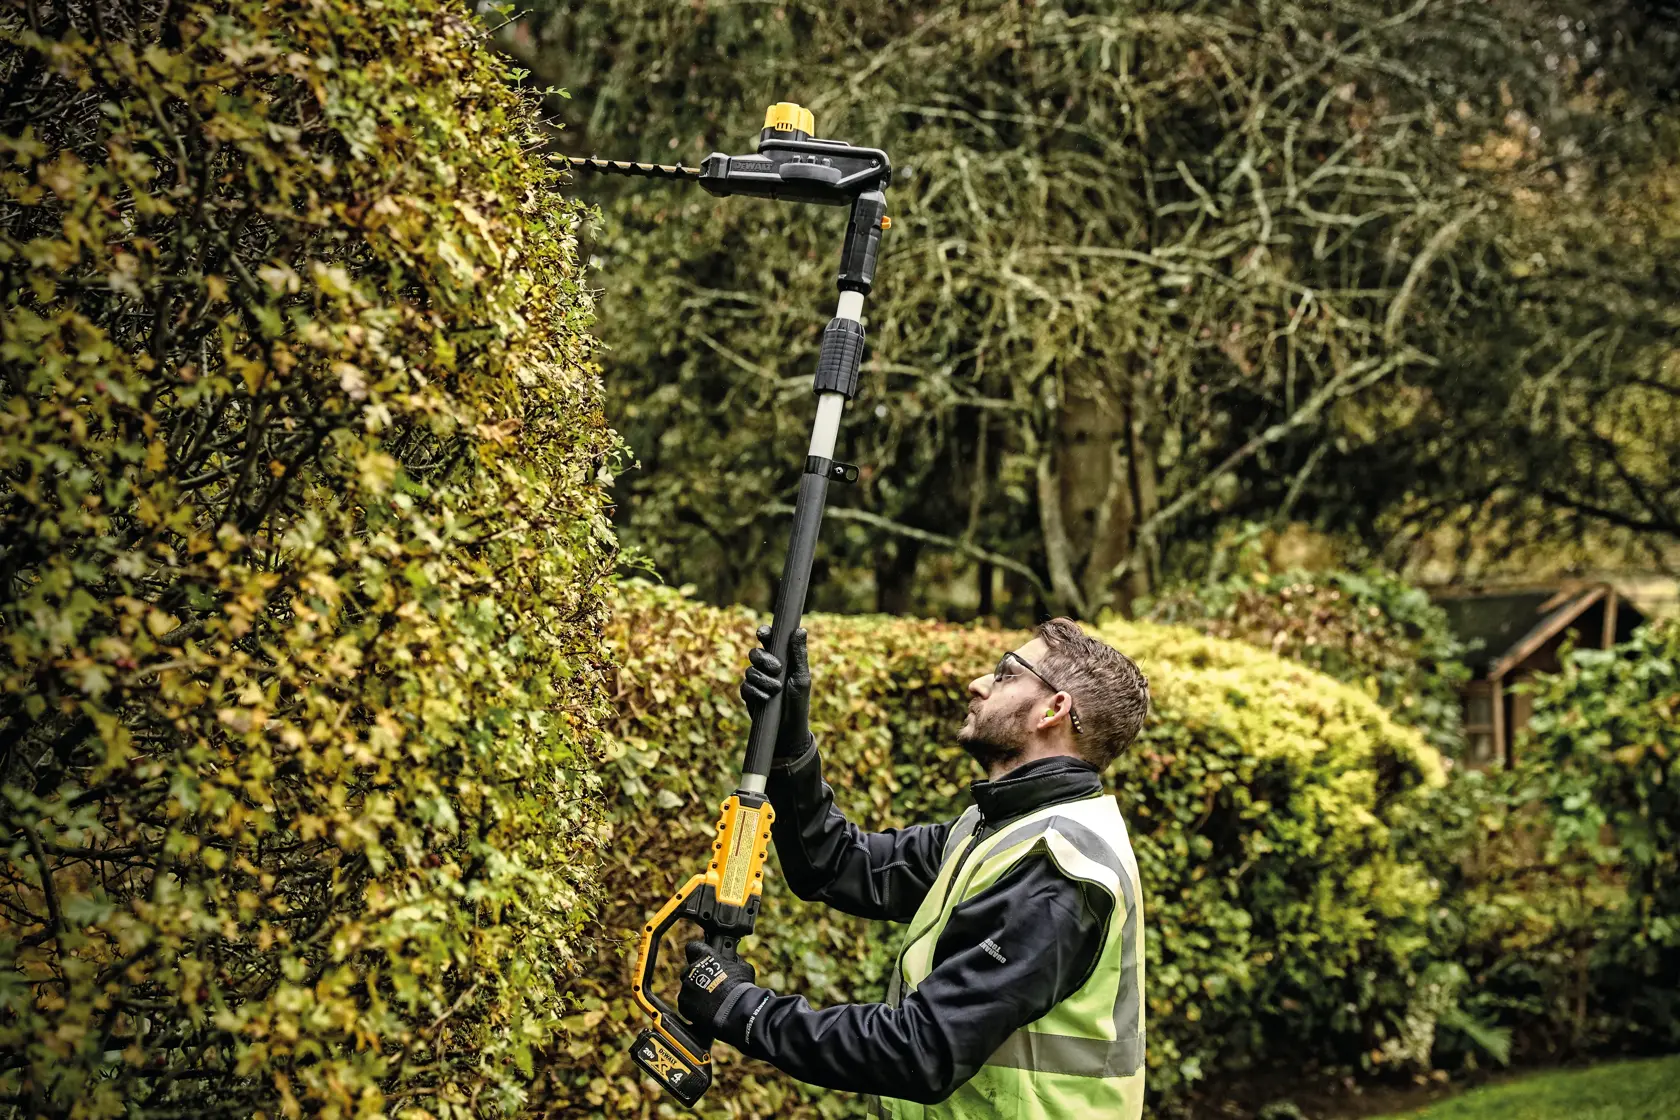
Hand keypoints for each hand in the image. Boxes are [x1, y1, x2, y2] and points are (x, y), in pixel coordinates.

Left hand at [677, 939, 756, 1031]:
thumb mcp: (743, 968)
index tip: (702, 958)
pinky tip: (705, 1009)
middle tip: (710, 984)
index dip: (698, 952)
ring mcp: (686, 986)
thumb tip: (734, 960)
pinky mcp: (683, 1003)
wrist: (734, 1012)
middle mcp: (693, 969)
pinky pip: (686, 1002)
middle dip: (698, 975)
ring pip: (688, 987)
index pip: (693, 947)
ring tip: (709, 1000)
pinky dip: (693, 1005)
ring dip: (695, 991)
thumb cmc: (741, 989)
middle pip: (690, 969)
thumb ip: (734, 961)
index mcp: (706, 956)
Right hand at [740, 625, 810, 757]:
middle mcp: (765, 668)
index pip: (768, 640)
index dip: (764, 633)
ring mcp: (755, 681)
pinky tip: (767, 699)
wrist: (789, 728)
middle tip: (777, 669)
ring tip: (776, 691)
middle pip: (754, 653)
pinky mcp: (748, 694)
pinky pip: (745, 687)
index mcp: (780, 659)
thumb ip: (798, 654)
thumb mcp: (801, 677)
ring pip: (749, 670)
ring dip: (764, 680)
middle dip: (764, 659)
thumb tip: (800, 630)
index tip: (763, 634)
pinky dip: (757, 692)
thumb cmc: (799, 701)